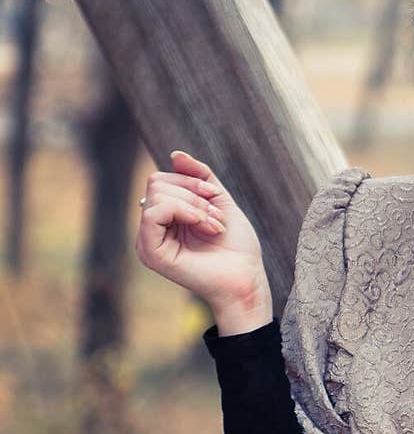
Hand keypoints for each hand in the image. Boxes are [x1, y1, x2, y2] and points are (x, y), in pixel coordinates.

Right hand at [135, 149, 271, 318]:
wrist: (246, 278)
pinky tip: (204, 226)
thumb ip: (199, 176)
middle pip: (156, 183)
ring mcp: (147, 242)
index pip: (161, 180)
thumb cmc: (236, 247)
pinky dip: (183, 211)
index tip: (215, 197)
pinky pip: (154, 212)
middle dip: (193, 193)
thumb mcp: (219, 201)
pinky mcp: (150, 252)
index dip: (190, 181)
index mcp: (164, 219)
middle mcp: (152, 229)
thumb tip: (175, 154)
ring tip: (214, 227)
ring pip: (156, 194)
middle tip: (216, 218)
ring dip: (195, 205)